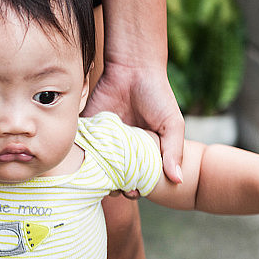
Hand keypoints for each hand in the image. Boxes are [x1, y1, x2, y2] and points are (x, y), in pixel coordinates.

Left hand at [85, 63, 184, 183]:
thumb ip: (174, 151)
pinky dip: (80, 157)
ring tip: (99, 176)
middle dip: (113, 185)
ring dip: (96, 176)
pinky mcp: (88, 130)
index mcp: (142, 153)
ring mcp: (104, 142)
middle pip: (114, 178)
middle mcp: (122, 151)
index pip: (137, 180)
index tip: (133, 191)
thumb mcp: (172, 124)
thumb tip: (179, 180)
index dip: (135, 189)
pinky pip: (81, 148)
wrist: (133, 67)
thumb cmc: (157, 95)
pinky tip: (84, 162)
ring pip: (96, 169)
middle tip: (113, 185)